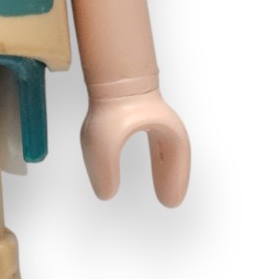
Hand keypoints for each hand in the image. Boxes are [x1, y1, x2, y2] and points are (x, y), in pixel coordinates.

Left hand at [79, 88, 189, 205]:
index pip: (176, 161)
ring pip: (163, 148)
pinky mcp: (138, 111)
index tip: (170, 202)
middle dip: (171, 178)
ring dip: (164, 168)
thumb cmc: (110, 106)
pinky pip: (152, 139)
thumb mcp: (103, 145)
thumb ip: (104, 171)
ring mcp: (151, 115)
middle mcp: (162, 124)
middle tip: (169, 201)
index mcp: (165, 133)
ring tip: (161, 189)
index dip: (174, 182)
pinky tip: (146, 162)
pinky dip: (154, 156)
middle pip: (173, 156)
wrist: (109, 75)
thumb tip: (106, 194)